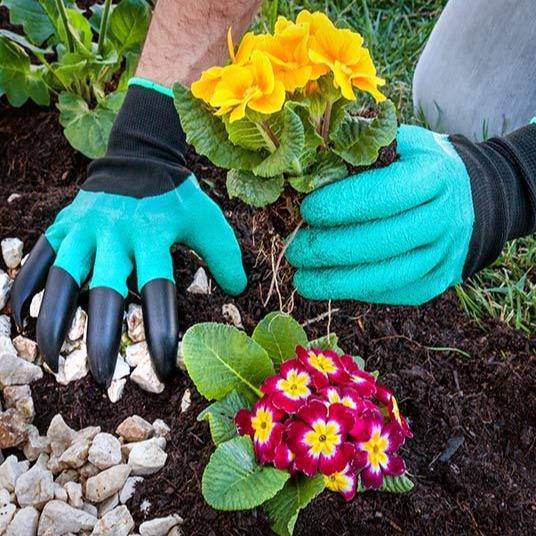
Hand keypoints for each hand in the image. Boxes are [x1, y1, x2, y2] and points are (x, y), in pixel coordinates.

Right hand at [11, 82, 245, 385]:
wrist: (139, 156)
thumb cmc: (177, 196)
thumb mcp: (208, 220)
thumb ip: (224, 254)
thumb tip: (238, 290)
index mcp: (152, 236)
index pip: (157, 291)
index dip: (160, 332)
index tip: (163, 368)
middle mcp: (114, 234)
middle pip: (105, 293)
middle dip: (102, 338)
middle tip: (104, 377)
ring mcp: (83, 229)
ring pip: (62, 279)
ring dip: (55, 321)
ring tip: (52, 359)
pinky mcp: (63, 224)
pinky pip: (38, 259)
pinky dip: (26, 289)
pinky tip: (19, 321)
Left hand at [286, 124, 483, 304]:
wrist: (467, 199)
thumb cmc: (417, 167)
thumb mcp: (399, 144)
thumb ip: (360, 152)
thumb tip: (306, 173)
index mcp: (434, 175)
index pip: (384, 195)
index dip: (340, 206)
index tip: (307, 211)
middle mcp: (445, 218)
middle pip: (380, 241)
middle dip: (329, 249)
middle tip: (295, 250)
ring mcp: (443, 255)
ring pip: (385, 276)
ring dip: (336, 282)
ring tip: (301, 278)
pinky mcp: (436, 282)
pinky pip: (392, 292)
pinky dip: (355, 292)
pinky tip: (328, 285)